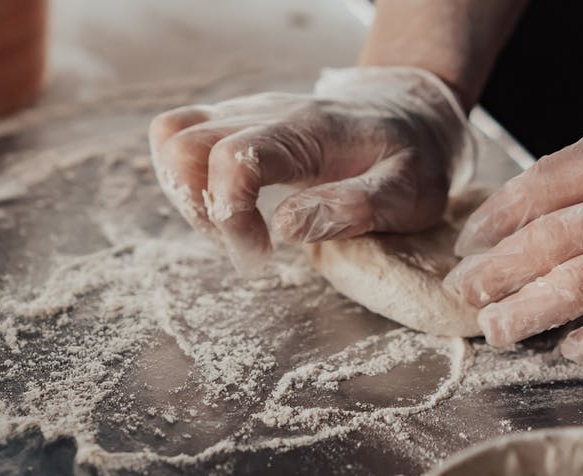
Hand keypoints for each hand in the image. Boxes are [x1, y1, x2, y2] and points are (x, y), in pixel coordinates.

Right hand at [148, 66, 474, 271]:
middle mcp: (263, 113)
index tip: (261, 255)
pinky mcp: (232, 122)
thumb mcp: (408, 192)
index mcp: (306, 131)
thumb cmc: (410, 159)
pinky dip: (188, 181)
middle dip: (202, 210)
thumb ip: (353, 207)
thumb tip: (287, 226)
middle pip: (183, 146)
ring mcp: (243, 114)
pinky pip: (179, 137)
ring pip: (172, 139)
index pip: (233, 158)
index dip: (230, 214)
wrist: (408, 114)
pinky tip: (227, 207)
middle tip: (247, 245)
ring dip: (189, 196)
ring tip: (235, 227)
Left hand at [445, 75, 582, 362]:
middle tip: (462, 294)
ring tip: (495, 330)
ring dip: (526, 314)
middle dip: (492, 274)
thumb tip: (548, 184)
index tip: (468, 243)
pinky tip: (571, 350)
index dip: (491, 223)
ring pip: (575, 290)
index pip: (532, 193)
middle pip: (540, 245)